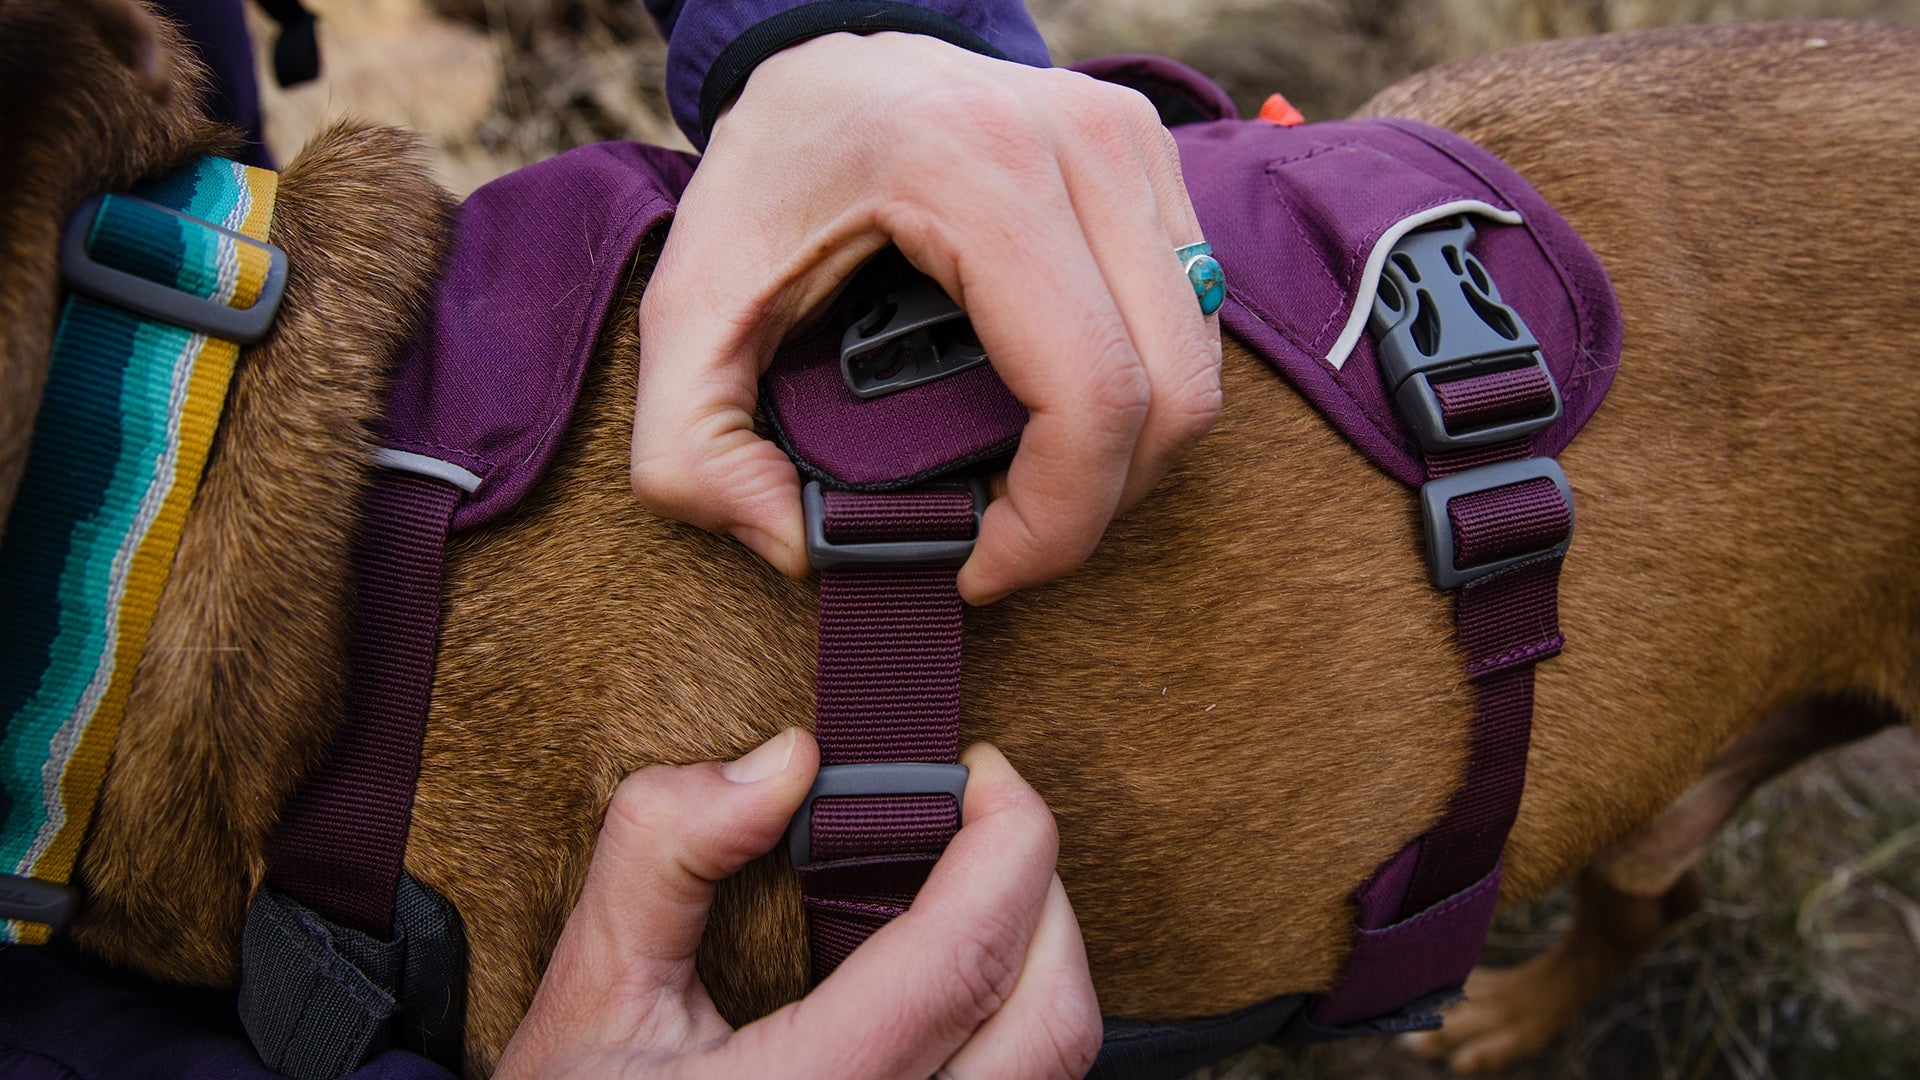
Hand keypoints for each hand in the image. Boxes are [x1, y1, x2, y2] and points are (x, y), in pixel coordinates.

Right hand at [494, 729, 1101, 1078]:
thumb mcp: (587, 995)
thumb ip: (663, 855)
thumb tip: (784, 761)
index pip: (966, 956)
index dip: (1004, 838)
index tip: (982, 770)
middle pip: (1052, 1018)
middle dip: (1040, 891)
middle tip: (983, 819)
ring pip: (1056, 1066)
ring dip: (1036, 958)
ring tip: (968, 890)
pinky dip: (1015, 1022)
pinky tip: (951, 984)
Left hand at [631, 31, 1221, 603]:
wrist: (826, 57)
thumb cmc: (768, 173)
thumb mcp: (684, 305)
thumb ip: (691, 448)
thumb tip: (799, 550)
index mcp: (973, 170)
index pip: (1090, 391)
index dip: (1054, 522)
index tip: (981, 567)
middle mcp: (1079, 144)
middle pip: (1171, 395)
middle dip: (1095, 510)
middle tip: (1007, 544)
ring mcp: (1130, 145)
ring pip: (1199, 368)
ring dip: (1129, 465)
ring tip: (1033, 493)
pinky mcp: (1152, 159)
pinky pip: (1195, 323)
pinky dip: (1145, 401)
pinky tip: (1062, 423)